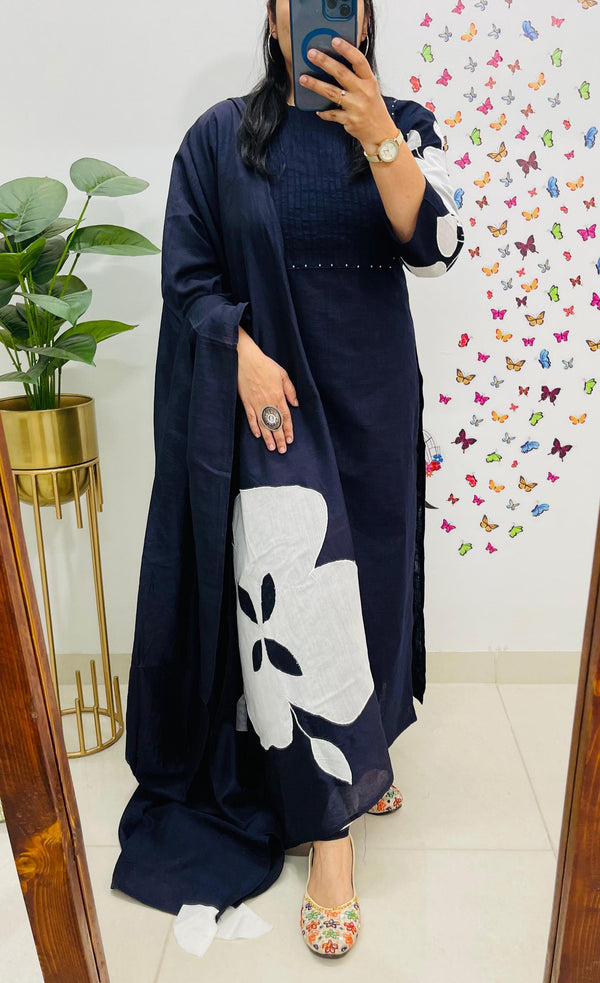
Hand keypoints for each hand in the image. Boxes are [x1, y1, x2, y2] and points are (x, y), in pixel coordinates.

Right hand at [237, 327, 297, 452]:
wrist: (246, 360)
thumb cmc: (265, 365)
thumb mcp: (283, 374)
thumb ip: (290, 390)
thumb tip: (295, 404)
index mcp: (278, 396)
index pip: (285, 417)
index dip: (288, 430)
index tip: (290, 440)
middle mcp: (268, 403)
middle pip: (275, 424)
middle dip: (279, 438)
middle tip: (282, 450)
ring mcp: (256, 404)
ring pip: (263, 424)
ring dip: (268, 437)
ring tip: (271, 447)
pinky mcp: (246, 402)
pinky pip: (250, 418)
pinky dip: (254, 427)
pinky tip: (257, 435)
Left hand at [300, 36, 396, 151]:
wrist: (380, 133)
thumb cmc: (373, 108)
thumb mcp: (370, 89)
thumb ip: (357, 77)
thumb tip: (336, 63)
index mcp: (370, 81)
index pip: (359, 61)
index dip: (346, 49)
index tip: (334, 40)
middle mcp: (363, 92)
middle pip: (341, 73)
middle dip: (325, 62)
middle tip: (311, 54)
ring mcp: (356, 107)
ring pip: (332, 92)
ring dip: (316, 85)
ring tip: (303, 79)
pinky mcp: (349, 120)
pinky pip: (332, 114)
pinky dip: (324, 112)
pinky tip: (317, 109)